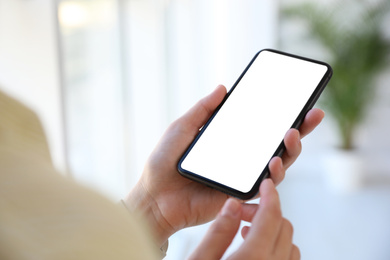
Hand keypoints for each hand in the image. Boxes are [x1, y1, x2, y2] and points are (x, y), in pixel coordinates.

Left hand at [124, 85, 323, 246]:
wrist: (155, 196)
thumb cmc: (163, 163)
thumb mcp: (182, 128)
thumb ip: (203, 109)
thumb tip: (223, 88)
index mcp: (229, 141)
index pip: (260, 126)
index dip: (280, 114)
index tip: (298, 100)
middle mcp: (240, 158)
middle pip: (276, 144)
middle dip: (299, 129)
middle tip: (311, 114)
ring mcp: (242, 177)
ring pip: (278, 164)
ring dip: (291, 150)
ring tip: (291, 135)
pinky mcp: (240, 195)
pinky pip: (264, 185)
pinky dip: (274, 174)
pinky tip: (276, 161)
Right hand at [188, 179, 299, 259]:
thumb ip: (218, 233)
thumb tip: (233, 205)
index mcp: (254, 258)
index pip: (271, 216)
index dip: (270, 195)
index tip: (266, 183)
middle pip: (284, 226)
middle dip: (267, 212)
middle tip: (242, 212)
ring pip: (290, 243)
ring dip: (273, 230)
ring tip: (246, 231)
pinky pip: (288, 258)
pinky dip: (277, 246)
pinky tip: (255, 248)